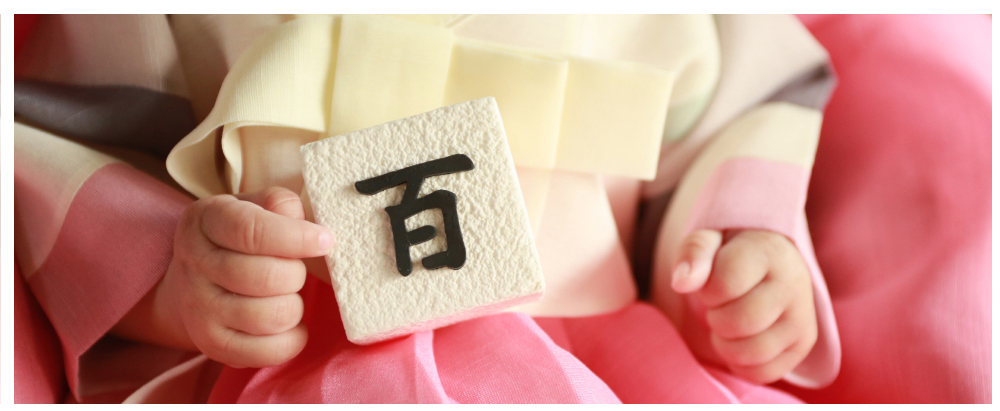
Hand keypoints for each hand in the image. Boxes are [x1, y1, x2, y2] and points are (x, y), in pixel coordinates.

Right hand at [116, 187, 335, 367]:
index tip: (325, 240)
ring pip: (271, 316)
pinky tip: (289, 324)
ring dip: (294, 306)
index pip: (251, 230)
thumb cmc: (237, 237)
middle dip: (296, 274)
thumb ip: (281, 205)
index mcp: (205, 220)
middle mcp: (195, 264)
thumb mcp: (254, 205)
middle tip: (295, 270)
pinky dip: (291, 339)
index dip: (295, 238)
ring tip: (287, 296)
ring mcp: (199, 308)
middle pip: (266, 277)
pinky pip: (267, 351)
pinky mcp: (212, 344)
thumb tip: (307, 227)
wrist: (193, 279)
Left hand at [671, 229, 816, 383]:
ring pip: (751, 353)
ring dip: (725, 343)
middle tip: (720, 305)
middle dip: (716, 317)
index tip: (713, 282)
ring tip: (729, 321)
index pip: (724, 284)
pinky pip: (762, 373)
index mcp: (770, 251)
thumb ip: (693, 253)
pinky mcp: (802, 345)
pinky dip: (740, 363)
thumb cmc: (731, 253)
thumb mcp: (708, 240)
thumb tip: (681, 283)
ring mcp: (802, 318)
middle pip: (738, 322)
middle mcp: (794, 285)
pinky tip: (740, 340)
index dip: (707, 289)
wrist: (770, 263)